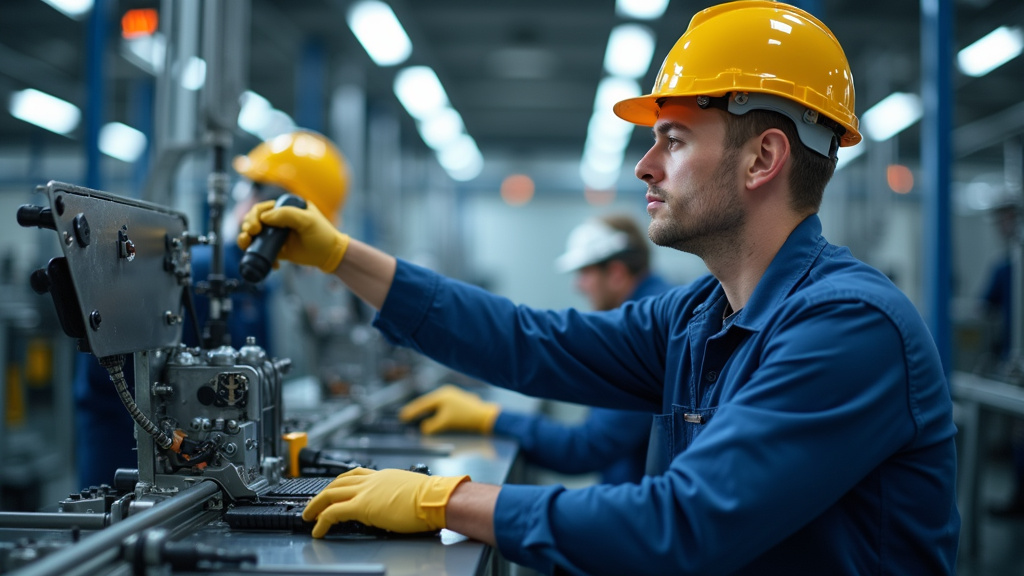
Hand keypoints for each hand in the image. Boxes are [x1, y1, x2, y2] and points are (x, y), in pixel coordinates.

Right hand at [237, 199, 349, 272]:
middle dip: (247, 226)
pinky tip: (272, 264)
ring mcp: (277, 234)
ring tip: (247, 245)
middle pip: (254, 220)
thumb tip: (264, 218)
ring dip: (246, 240)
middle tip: (250, 235)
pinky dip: (260, 256)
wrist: (330, 255)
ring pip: (254, 235)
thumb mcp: (307, 221)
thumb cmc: (322, 235)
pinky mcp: (278, 249)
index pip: (263, 208)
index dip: (254, 215)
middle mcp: (279, 220)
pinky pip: (262, 251)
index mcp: (285, 208)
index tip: (256, 227)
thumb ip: (287, 215)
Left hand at [302, 467, 469, 536]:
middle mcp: (372, 480)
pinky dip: (322, 521)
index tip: (334, 488)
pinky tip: (317, 529)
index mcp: (384, 476)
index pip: (356, 475)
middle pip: (338, 482)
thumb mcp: (409, 491)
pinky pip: (334, 512)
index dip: (341, 483)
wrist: (436, 498)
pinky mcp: (363, 506)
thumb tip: (394, 505)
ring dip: (316, 504)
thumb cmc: (432, 498)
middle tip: (314, 503)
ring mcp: (366, 491)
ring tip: (308, 515)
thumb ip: (396, 495)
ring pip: (331, 493)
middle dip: (322, 493)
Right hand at [399, 384, 500, 434]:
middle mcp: (446, 392)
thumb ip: (431, 426)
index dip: (412, 411)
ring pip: (436, 404)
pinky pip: (443, 406)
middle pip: (428, 403)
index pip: (422, 404)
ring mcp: (454, 396)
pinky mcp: (459, 401)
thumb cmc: (465, 419)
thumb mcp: (444, 423)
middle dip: (418, 411)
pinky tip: (435, 417)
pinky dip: (436, 412)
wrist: (485, 417)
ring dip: (428, 412)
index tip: (402, 417)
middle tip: (407, 417)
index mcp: (441, 395)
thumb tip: (423, 428)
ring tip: (419, 418)